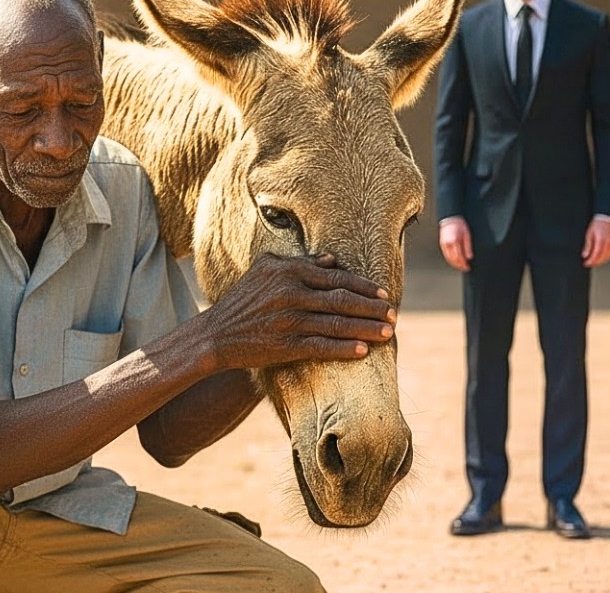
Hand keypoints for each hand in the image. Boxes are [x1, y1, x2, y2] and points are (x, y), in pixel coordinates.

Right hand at [192, 253, 395, 370]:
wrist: (215, 334)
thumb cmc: (243, 300)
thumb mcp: (265, 271)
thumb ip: (300, 263)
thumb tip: (333, 259)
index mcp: (288, 271)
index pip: (336, 277)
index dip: (364, 286)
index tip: (384, 293)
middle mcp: (290, 293)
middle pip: (342, 300)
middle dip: (373, 308)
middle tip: (394, 313)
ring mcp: (288, 320)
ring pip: (337, 324)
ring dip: (366, 328)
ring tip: (388, 333)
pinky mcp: (284, 345)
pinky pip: (321, 347)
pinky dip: (344, 349)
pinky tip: (363, 350)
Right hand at [438, 216, 472, 271]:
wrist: (450, 219)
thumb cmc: (459, 225)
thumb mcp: (467, 235)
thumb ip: (468, 246)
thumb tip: (469, 257)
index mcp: (454, 241)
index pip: (459, 256)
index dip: (463, 263)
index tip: (468, 267)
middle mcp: (447, 244)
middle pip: (453, 259)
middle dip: (459, 265)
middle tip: (466, 268)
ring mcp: (443, 245)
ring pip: (448, 258)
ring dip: (455, 264)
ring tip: (461, 266)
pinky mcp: (442, 244)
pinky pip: (446, 255)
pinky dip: (450, 260)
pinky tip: (455, 262)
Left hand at [582, 217, 609, 267]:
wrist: (606, 219)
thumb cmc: (596, 226)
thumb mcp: (589, 234)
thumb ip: (588, 246)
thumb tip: (585, 255)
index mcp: (601, 239)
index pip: (596, 253)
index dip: (591, 260)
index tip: (586, 263)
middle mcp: (608, 242)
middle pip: (602, 256)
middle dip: (595, 262)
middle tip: (589, 264)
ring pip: (608, 256)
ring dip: (601, 261)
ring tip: (594, 263)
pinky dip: (606, 258)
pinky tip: (601, 259)